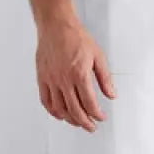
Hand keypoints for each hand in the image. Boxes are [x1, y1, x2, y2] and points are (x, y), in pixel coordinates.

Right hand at [36, 17, 115, 131]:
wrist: (57, 27)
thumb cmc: (77, 38)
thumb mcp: (98, 56)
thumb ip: (105, 78)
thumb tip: (112, 95)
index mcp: (80, 74)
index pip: (89, 103)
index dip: (96, 114)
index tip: (101, 118)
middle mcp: (64, 80)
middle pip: (74, 110)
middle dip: (84, 122)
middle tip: (91, 127)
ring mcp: (51, 81)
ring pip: (59, 109)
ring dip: (70, 119)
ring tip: (78, 122)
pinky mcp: (42, 79)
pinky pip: (46, 101)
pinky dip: (53, 111)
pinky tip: (60, 114)